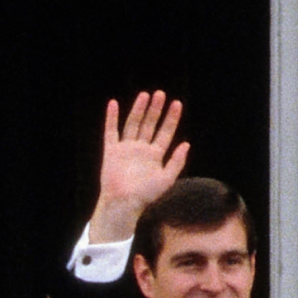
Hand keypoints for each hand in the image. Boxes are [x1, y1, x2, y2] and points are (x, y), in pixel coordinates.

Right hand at [88, 91, 189, 243]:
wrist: (123, 203)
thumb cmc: (145, 196)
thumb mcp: (167, 179)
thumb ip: (177, 162)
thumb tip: (186, 144)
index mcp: (155, 156)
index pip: (165, 133)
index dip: (171, 119)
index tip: (177, 104)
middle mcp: (140, 150)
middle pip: (149, 125)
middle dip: (155, 110)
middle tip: (161, 94)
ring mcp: (126, 149)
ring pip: (133, 124)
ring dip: (138, 109)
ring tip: (145, 95)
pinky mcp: (111, 151)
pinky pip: (111, 131)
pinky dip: (111, 118)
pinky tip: (113, 104)